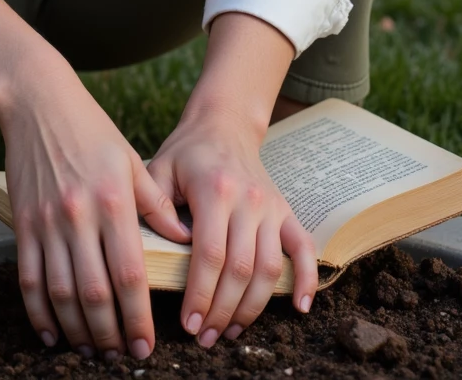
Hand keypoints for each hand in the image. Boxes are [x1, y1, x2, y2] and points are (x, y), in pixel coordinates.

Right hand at [0, 61, 192, 360]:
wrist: (38, 103)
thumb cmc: (91, 129)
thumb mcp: (131, 160)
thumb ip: (156, 203)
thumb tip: (185, 239)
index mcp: (114, 201)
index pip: (129, 273)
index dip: (137, 316)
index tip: (147, 346)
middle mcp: (79, 216)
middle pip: (94, 292)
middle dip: (110, 334)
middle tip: (122, 357)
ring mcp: (47, 221)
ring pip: (61, 293)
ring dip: (78, 330)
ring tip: (94, 351)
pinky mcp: (22, 222)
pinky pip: (28, 279)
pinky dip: (39, 313)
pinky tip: (52, 333)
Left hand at [145, 103, 319, 349]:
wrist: (224, 124)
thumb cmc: (186, 152)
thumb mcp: (160, 169)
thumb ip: (155, 206)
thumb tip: (164, 247)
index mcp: (214, 189)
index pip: (210, 254)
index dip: (200, 294)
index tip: (188, 324)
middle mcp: (248, 199)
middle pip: (240, 269)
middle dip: (221, 310)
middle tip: (204, 337)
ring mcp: (271, 206)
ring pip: (270, 268)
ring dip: (252, 307)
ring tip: (230, 330)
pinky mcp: (286, 211)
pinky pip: (304, 248)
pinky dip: (307, 280)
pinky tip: (300, 309)